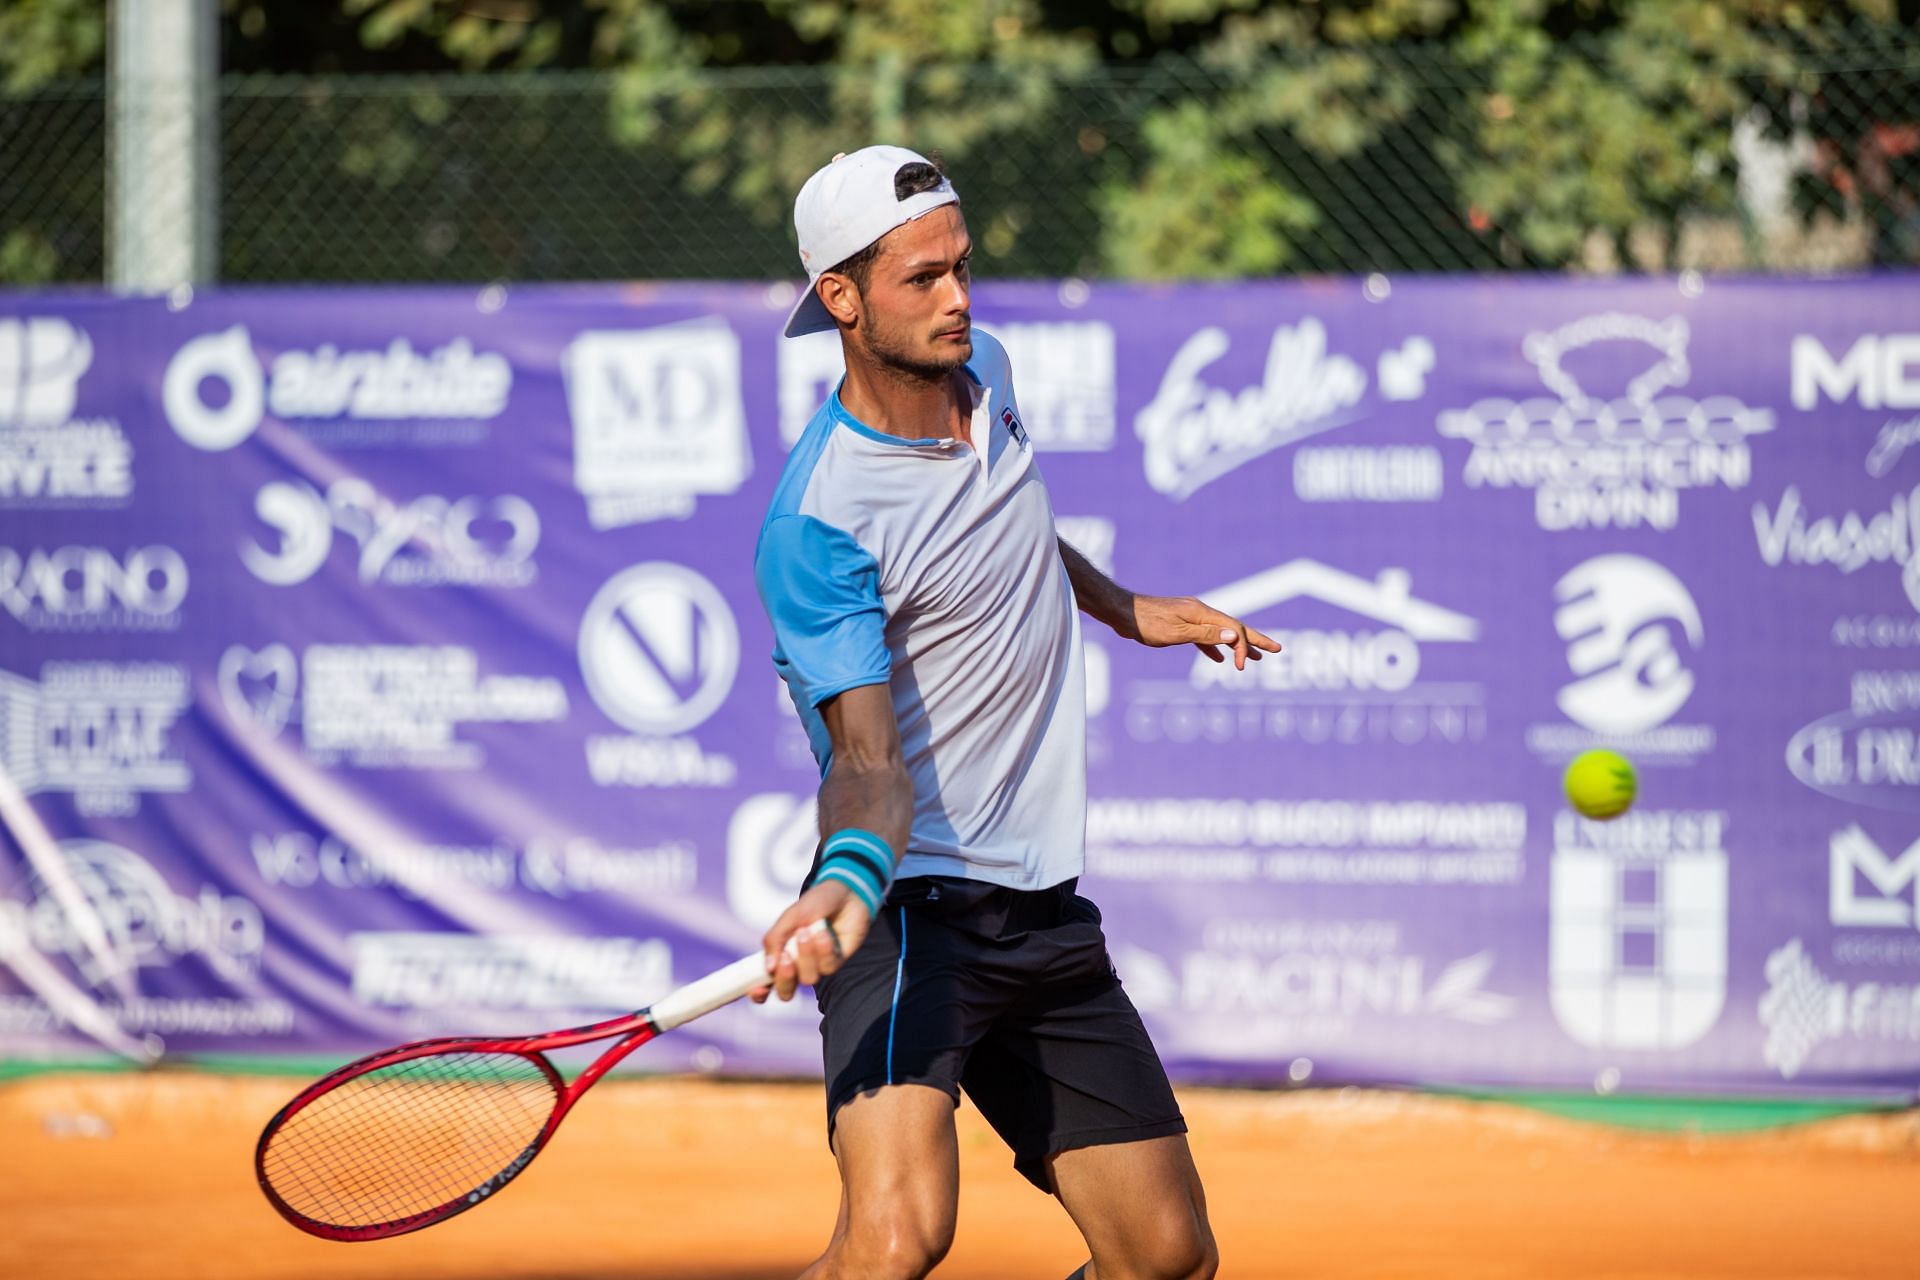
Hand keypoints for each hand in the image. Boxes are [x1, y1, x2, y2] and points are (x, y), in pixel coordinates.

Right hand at [752, 878, 872, 1002]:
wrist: (844, 892)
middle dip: (785, 978)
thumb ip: (775, 940)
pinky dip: (824, 950)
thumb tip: (769, 967)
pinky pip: (828, 968)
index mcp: (779, 955)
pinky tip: (824, 933)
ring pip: (808, 979)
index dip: (758, 993)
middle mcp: (796, 966)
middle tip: (787, 957)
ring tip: (807, 931)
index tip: (759, 988)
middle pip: (785, 991)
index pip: (764, 983)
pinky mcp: (836, 962)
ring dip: (806, 956)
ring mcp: (816, 966)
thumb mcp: (789, 918)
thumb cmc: (813, 904)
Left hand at [1131, 595, 1280, 670]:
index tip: (1242, 668)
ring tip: (1253, 658)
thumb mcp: (1175, 633)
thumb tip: (1232, 636)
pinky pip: (1204, 636)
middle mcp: (1200, 612)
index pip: (1233, 629)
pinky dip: (1214, 647)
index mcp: (1202, 613)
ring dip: (1237, 645)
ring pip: (1220, 632)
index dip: (1242, 647)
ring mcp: (1191, 617)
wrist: (1122, 613)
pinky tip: (1218, 659)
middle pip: (1234, 627)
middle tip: (1277, 649)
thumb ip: (1204, 635)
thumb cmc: (1146, 623)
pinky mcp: (1180, 623)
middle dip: (1255, 640)